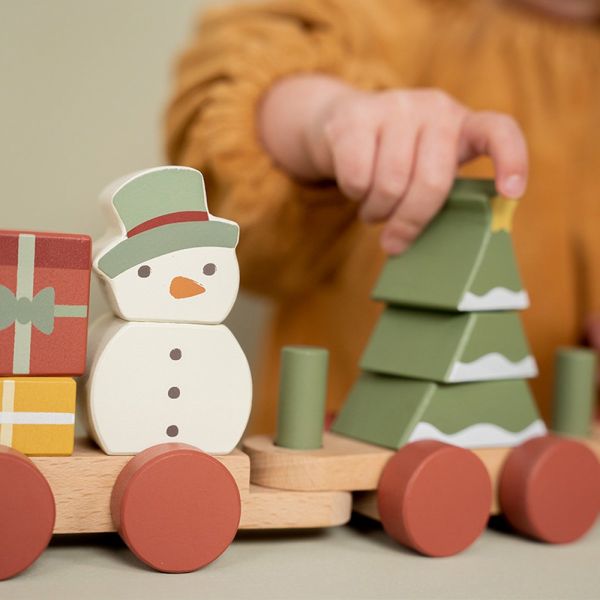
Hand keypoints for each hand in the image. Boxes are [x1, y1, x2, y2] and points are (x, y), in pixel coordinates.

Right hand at [259, 75, 527, 254]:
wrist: (341, 124)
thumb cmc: (393, 159)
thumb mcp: (424, 167)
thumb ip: (438, 194)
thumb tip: (434, 253)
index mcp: (462, 124)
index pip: (499, 132)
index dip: (512, 161)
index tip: (511, 194)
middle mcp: (434, 108)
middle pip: (432, 182)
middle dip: (411, 221)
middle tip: (395, 242)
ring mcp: (394, 107)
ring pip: (390, 185)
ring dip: (377, 212)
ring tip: (373, 210)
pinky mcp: (355, 117)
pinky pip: (357, 177)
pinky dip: (354, 195)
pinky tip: (355, 189)